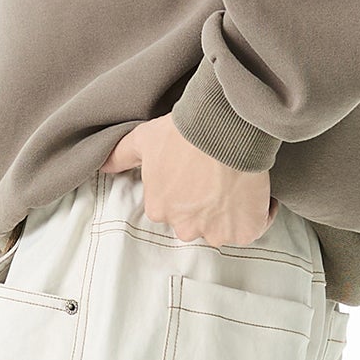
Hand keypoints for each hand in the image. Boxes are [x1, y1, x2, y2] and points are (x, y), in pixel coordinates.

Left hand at [101, 114, 276, 248]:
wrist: (224, 126)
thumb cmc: (185, 131)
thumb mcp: (145, 139)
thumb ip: (121, 155)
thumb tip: (100, 166)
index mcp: (160, 209)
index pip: (175, 206)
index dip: (189, 188)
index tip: (199, 170)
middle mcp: (185, 228)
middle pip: (199, 220)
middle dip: (208, 203)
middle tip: (219, 173)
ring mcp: (215, 233)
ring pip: (226, 226)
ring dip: (232, 209)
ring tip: (238, 179)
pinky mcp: (244, 232)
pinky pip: (254, 227)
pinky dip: (259, 212)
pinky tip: (255, 189)